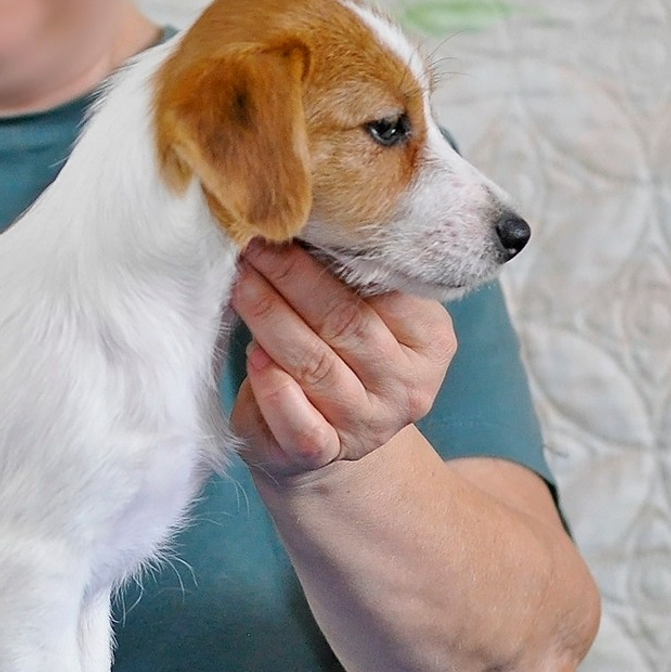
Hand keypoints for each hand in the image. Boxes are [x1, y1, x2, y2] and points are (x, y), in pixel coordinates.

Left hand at [229, 241, 456, 482]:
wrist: (328, 444)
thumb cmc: (341, 357)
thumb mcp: (366, 315)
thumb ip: (356, 279)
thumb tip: (306, 218)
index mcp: (430, 342)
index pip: (384, 292)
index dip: (333, 256)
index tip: (291, 222)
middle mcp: (407, 387)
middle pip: (345, 323)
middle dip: (292, 279)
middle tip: (255, 244)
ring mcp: (368, 425)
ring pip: (315, 366)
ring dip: (271, 319)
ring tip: (241, 283)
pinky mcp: (324, 453)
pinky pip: (299, 423)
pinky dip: (274, 389)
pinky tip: (254, 358)